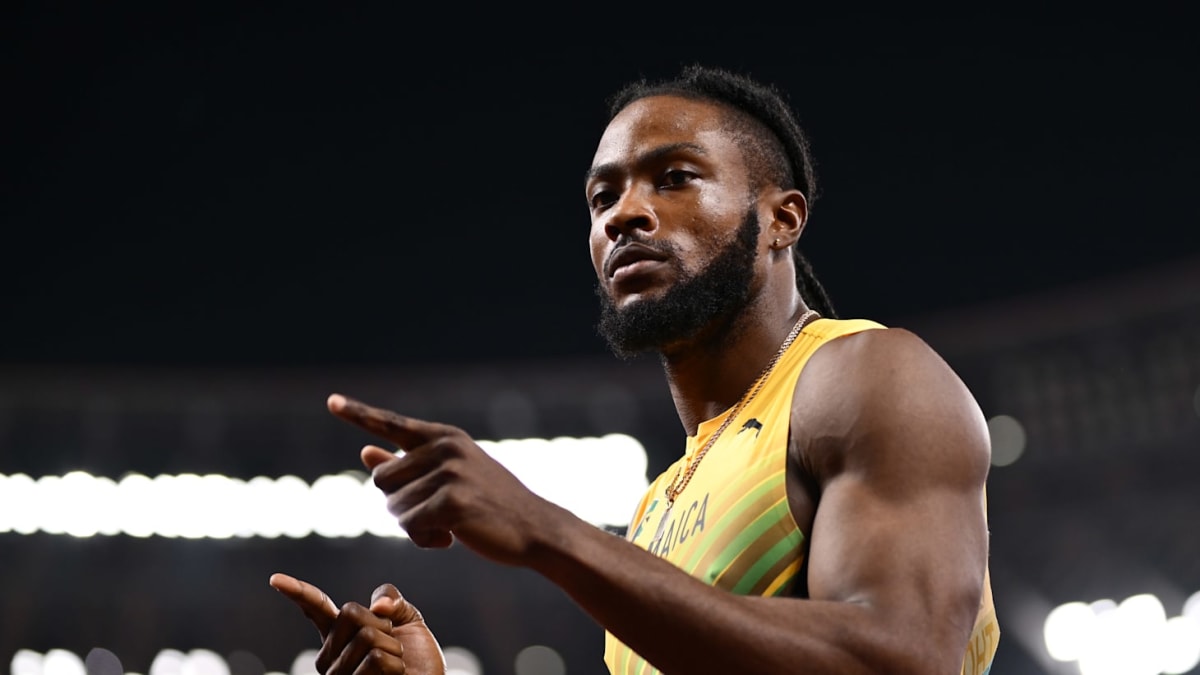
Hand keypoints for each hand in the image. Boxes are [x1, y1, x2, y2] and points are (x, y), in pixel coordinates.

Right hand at [269, 572, 445, 674]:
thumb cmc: (415, 659)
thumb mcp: (408, 619)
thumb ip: (391, 600)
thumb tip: (379, 606)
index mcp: (339, 634)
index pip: (315, 608)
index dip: (297, 592)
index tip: (275, 579)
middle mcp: (331, 656)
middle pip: (350, 612)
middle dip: (383, 624)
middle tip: (392, 646)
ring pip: (366, 636)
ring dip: (393, 648)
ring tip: (395, 666)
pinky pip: (376, 659)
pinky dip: (397, 665)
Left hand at [327, 393, 561, 564]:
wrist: (537, 528)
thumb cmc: (492, 504)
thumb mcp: (452, 478)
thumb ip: (408, 466)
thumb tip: (365, 452)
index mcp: (445, 437)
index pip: (392, 424)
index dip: (359, 414)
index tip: (331, 402)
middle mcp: (445, 448)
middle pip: (382, 479)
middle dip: (399, 505)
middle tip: (432, 516)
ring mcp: (450, 473)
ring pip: (393, 508)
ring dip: (413, 527)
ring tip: (448, 527)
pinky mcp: (452, 502)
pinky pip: (409, 527)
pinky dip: (424, 540)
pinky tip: (450, 539)